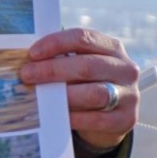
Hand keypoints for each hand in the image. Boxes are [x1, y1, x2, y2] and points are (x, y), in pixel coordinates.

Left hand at [19, 27, 138, 151]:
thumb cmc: (89, 84)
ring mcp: (129, 95)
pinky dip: (75, 118)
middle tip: (27, 75)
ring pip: (94, 93)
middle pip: (87, 65)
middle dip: (53, 70)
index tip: (32, 53)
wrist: (112, 117)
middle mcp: (125, 68)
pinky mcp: (127, 119)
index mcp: (112, 47)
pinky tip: (58, 117)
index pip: (83, 38)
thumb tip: (29, 60)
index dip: (56, 43)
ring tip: (42, 97)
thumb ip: (63, 59)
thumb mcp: (82, 65)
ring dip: (64, 95)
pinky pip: (97, 119)